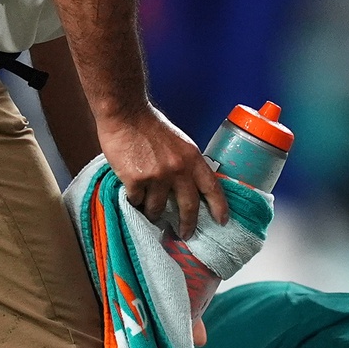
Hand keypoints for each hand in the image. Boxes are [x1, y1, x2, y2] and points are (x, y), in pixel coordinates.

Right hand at [97, 108, 228, 235]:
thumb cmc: (150, 126)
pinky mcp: (136, 180)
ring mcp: (157, 176)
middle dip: (188, 224)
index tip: (222, 221)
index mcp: (193, 159)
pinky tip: (132, 195)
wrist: (126, 113)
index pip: (212, 187)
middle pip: (189, 206)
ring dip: (153, 213)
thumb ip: (185, 164)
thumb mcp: (179, 143)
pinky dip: (135, 201)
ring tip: (149, 211)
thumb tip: (188, 186)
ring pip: (158, 208)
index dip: (219, 207)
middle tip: (185, 234)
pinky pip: (137, 201)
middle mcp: (179, 170)